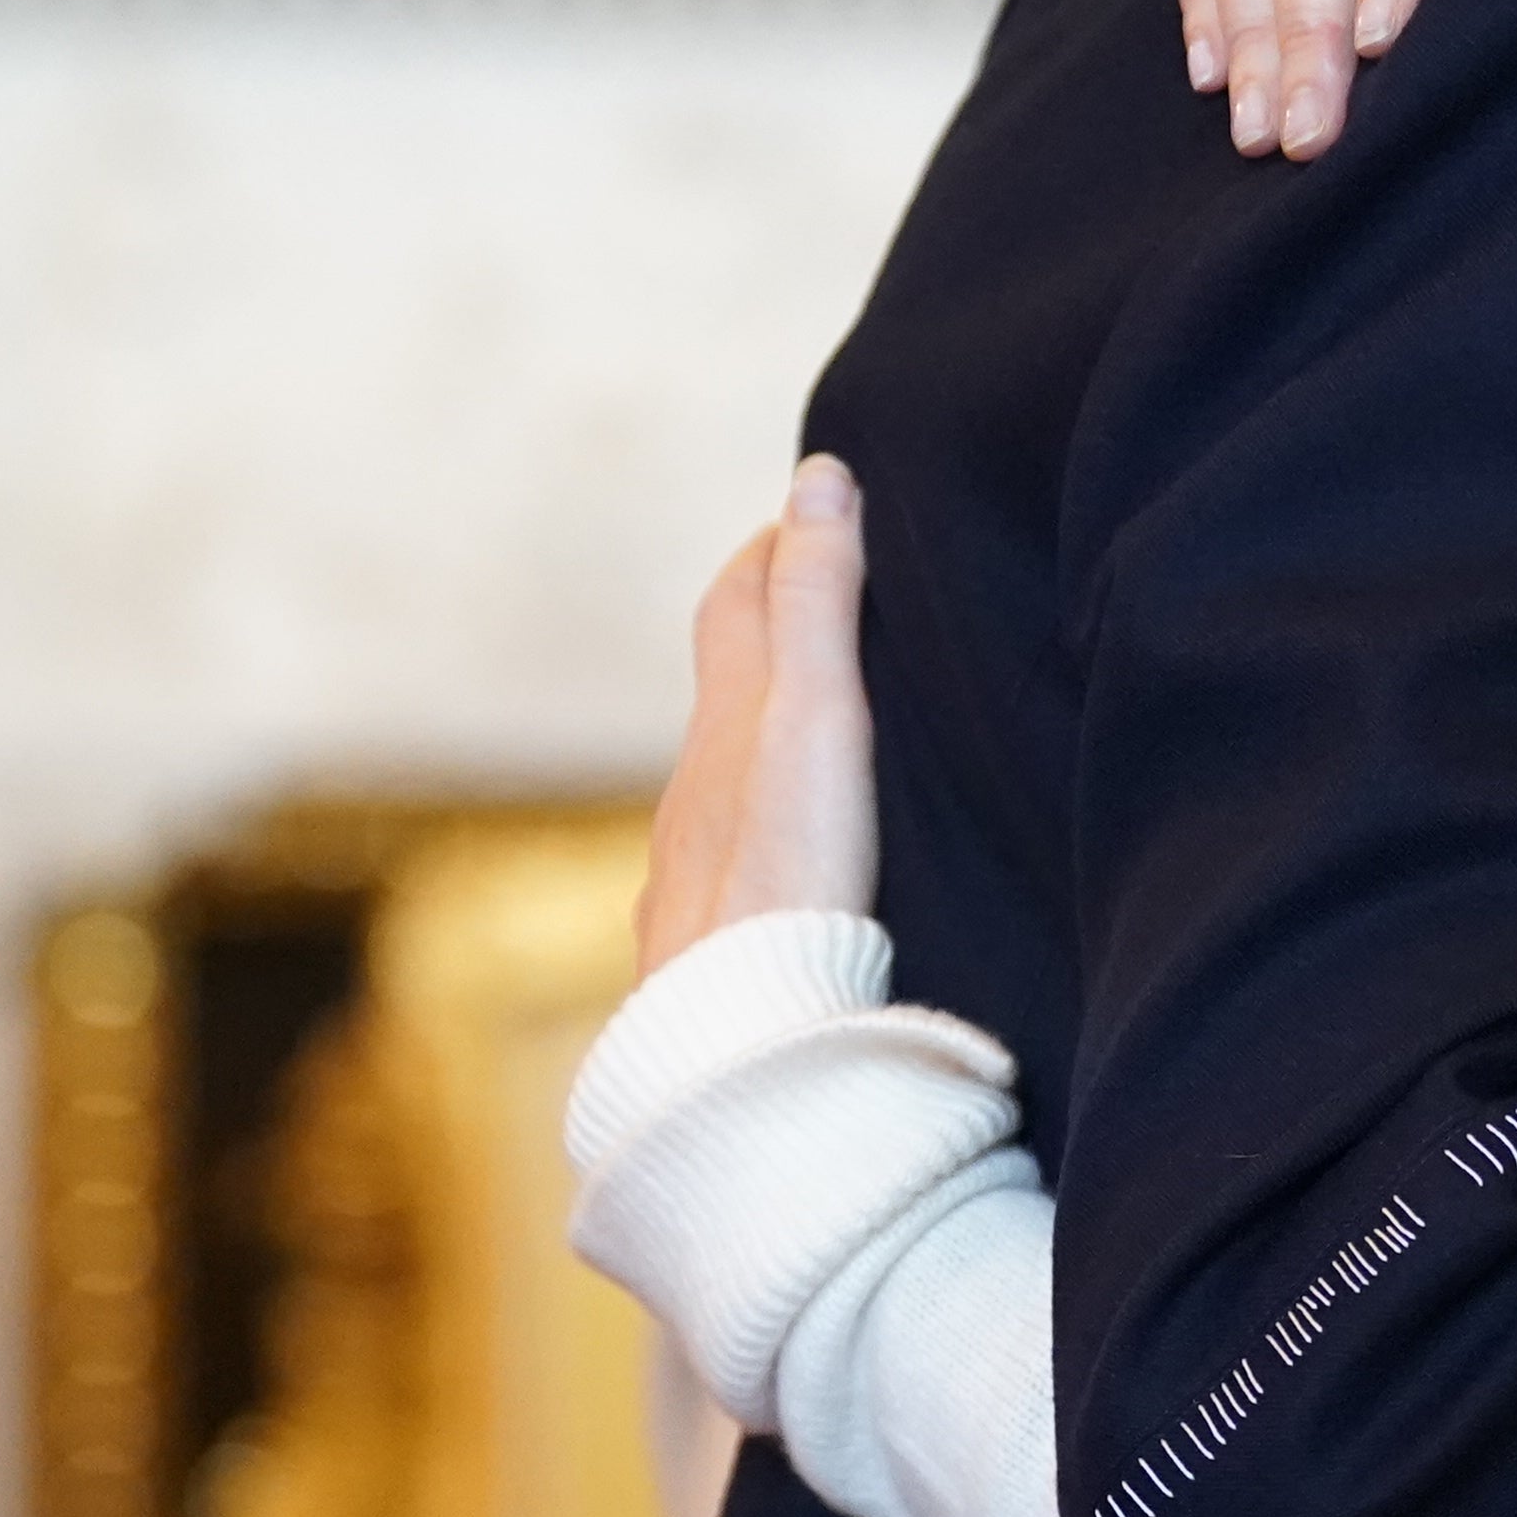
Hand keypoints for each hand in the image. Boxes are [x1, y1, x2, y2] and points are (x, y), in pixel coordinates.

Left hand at [637, 455, 883, 974]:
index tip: (820, 511)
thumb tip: (818, 478)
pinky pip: (727, 858)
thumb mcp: (818, 717)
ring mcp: (689, 870)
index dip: (777, 546)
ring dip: (764, 736)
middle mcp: (691, 790)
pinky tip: (782, 861)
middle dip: (770, 631)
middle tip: (827, 597)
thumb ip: (818, 602)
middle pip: (725, 687)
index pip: (737, 602)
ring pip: (721, 778)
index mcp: (725, 725)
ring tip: (822, 730)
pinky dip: (757, 824)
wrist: (736, 1038)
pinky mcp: (704, 942)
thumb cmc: (788, 874)